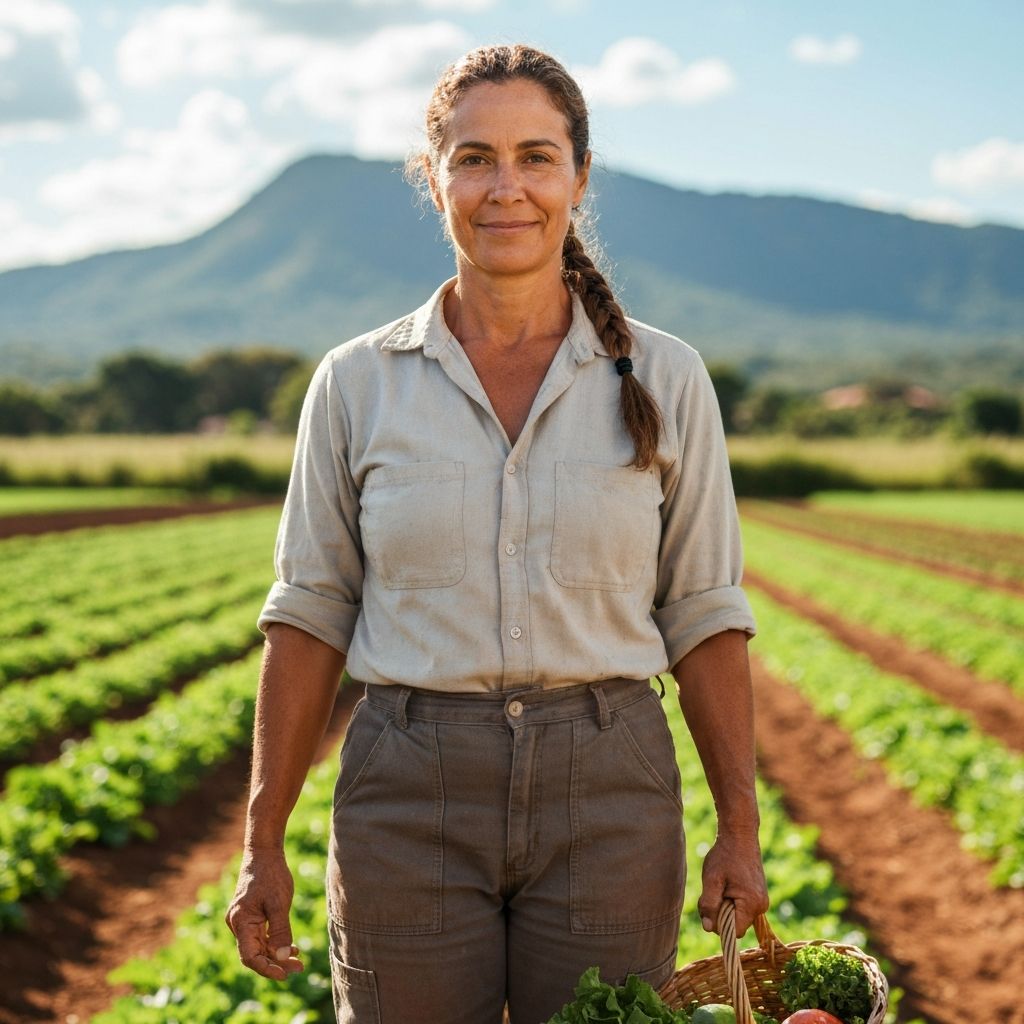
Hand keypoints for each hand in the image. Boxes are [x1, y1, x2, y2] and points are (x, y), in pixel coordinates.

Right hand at [225, 847, 304, 980]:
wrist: (264, 852)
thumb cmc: (271, 875)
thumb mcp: (279, 903)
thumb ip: (280, 931)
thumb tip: (283, 958)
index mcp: (240, 922)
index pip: (250, 957)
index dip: (266, 969)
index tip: (285, 975)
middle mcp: (237, 925)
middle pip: (255, 954)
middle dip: (276, 964)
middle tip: (299, 969)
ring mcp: (243, 921)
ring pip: (259, 946)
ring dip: (278, 955)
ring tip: (299, 962)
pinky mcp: (250, 917)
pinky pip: (261, 936)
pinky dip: (275, 943)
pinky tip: (292, 948)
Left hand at [697, 830, 768, 938]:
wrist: (740, 835)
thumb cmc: (725, 856)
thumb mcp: (712, 879)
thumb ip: (709, 905)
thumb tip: (708, 928)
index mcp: (752, 904)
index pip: (734, 932)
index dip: (718, 924)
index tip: (709, 906)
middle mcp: (761, 906)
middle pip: (736, 925)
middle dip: (720, 915)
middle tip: (711, 892)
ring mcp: (761, 901)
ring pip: (737, 917)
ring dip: (724, 907)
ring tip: (718, 886)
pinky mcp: (758, 895)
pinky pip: (741, 908)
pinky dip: (730, 901)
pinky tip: (725, 885)